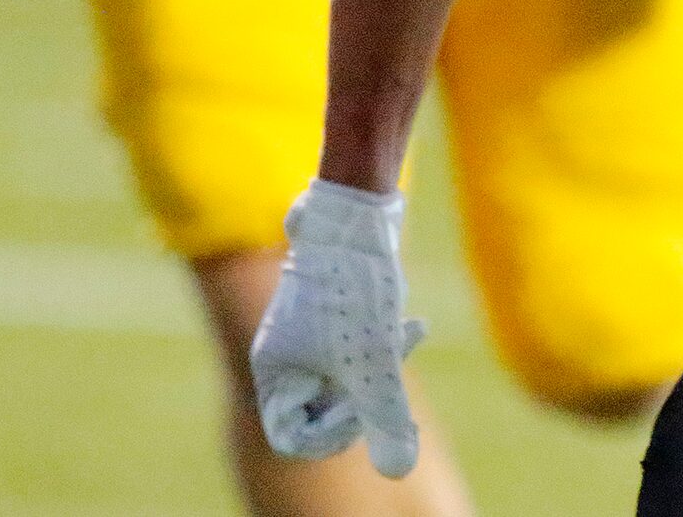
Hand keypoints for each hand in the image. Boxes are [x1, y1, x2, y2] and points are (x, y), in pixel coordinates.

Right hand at [251, 181, 425, 476]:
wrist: (360, 210)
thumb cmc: (356, 286)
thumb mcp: (374, 361)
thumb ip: (385, 417)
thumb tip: (400, 471)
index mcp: (274, 370)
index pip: (292, 437)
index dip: (333, 434)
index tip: (365, 406)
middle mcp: (283, 353)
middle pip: (324, 408)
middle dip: (368, 391)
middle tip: (389, 367)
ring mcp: (306, 331)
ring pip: (347, 376)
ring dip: (381, 364)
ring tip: (403, 333)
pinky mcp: (332, 311)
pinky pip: (357, 346)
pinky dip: (383, 340)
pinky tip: (408, 323)